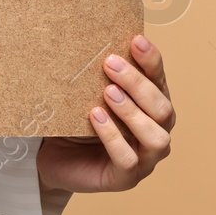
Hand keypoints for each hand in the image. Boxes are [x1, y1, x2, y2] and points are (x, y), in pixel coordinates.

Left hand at [38, 34, 174, 194]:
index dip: (152, 61)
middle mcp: (155, 131)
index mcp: (151, 107)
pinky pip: (127, 159)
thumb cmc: (75, 120)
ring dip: (132, 112)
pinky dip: (112, 136)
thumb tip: (90, 37)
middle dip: (138, 84)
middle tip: (110, 64)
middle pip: (162, 108)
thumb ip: (97, 74)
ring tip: (107, 92)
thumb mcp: (86, 94)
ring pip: (155, 137)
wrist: (53, 157)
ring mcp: (145, 158)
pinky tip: (95, 117)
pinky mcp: (125, 178)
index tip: (136, 40)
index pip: (159, 81)